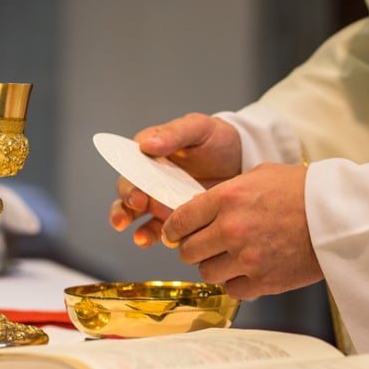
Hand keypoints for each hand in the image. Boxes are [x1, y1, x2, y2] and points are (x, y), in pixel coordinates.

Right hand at [108, 113, 241, 246]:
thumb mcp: (198, 128)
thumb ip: (173, 133)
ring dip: (132, 225)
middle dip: (125, 206)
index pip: (129, 166)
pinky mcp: (172, 216)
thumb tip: (145, 144)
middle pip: (128, 192)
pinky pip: (155, 229)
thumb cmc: (218, 139)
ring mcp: (159, 198)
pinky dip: (149, 236)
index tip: (136, 194)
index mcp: (150, 153)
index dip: (129, 181)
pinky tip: (150, 240)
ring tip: (140, 237)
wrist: (243, 160)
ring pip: (134, 213)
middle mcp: (149, 177)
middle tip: (137, 209)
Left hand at [161, 162, 324, 298]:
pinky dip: (236, 281)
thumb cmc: (303, 191)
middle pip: (188, 250)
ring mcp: (246, 258)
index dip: (174, 229)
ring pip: (206, 272)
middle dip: (193, 248)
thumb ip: (226, 191)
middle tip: (205, 245)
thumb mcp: (260, 175)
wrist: (339, 216)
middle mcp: (232, 229)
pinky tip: (248, 269)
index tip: (176, 233)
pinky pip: (231, 289)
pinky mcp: (263, 281)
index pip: (180, 220)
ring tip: (231, 257)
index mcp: (227, 198)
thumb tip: (200, 207)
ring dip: (214, 266)